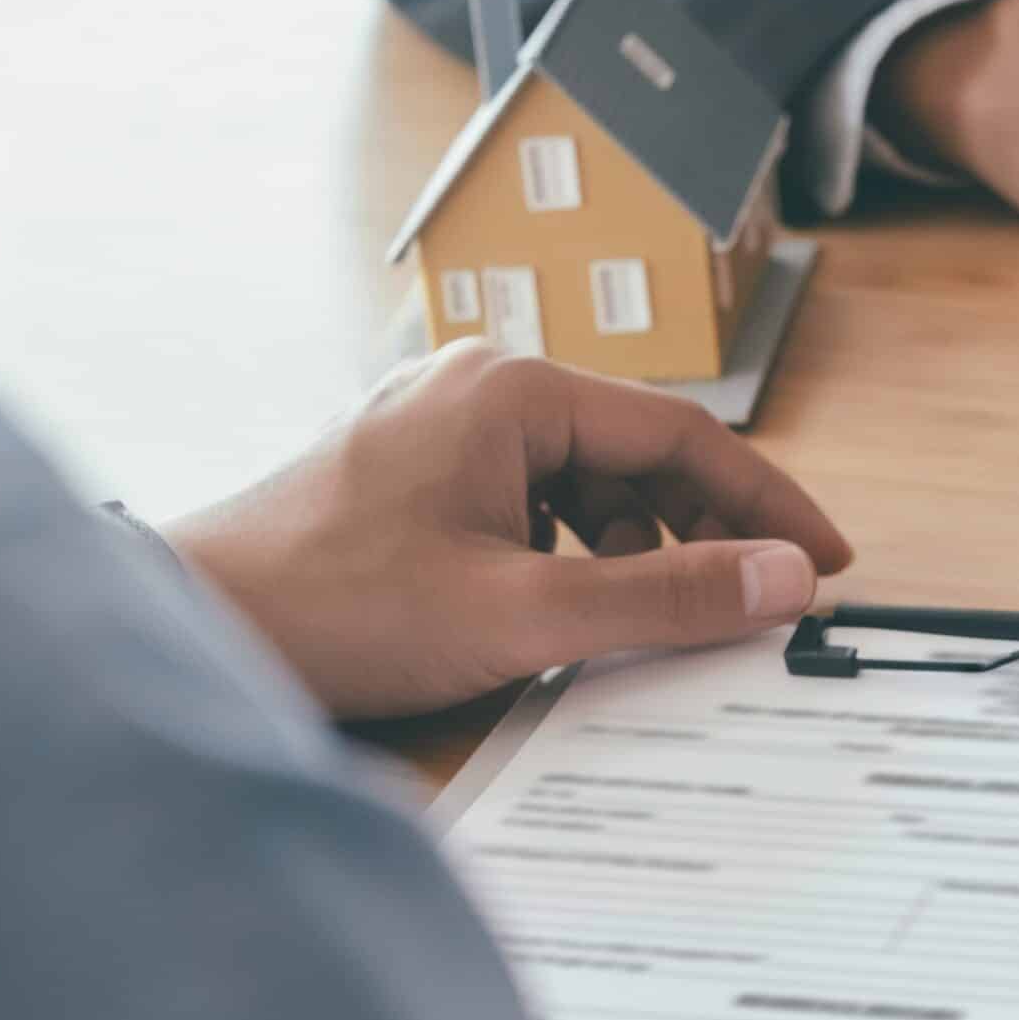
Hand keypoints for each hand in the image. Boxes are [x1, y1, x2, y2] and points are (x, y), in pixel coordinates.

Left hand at [166, 340, 851, 718]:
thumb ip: (665, 599)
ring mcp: (444, 431)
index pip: (687, 436)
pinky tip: (565, 619)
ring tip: (646, 629)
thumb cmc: (332, 608)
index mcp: (514, 391)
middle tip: (759, 608)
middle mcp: (481, 390)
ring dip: (631, 558)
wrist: (193, 625)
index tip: (825, 564)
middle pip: (639, 458)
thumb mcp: (523, 612)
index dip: (769, 506)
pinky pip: (532, 509)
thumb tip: (784, 582)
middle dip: (703, 537)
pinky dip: (570, 561)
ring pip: (587, 489)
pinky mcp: (418, 478)